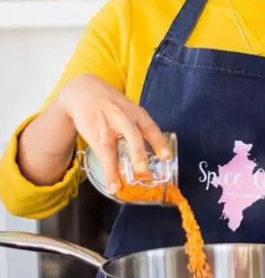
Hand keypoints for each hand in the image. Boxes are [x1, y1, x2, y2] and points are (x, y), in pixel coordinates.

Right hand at [56, 74, 169, 192]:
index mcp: (136, 112)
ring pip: (110, 147)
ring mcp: (106, 126)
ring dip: (114, 168)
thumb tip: (157, 152)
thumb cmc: (112, 104)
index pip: (150, 127)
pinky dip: (106, 170)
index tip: (167, 157)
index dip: (159, 143)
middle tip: (143, 170)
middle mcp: (122, 118)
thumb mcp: (129, 109)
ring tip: (119, 185)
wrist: (84, 91)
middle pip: (132, 135)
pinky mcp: (93, 134)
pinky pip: (99, 154)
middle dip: (137, 153)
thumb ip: (140, 128)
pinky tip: (111, 183)